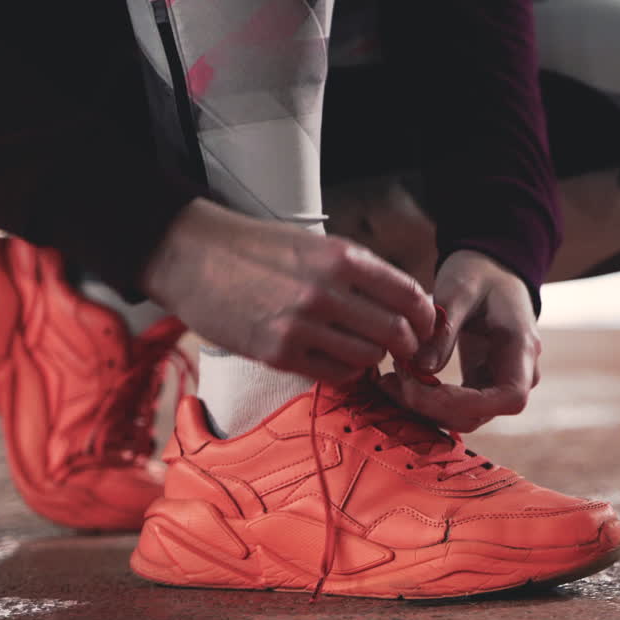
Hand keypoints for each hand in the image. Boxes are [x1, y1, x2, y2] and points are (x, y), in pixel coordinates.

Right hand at [141, 198, 434, 383]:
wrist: (193, 256)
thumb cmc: (258, 249)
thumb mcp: (316, 244)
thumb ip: (360, 272)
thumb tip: (406, 302)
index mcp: (340, 257)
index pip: (408, 295)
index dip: (426, 315)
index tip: (425, 324)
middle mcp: (325, 292)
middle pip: (395, 332)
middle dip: (407, 344)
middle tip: (403, 347)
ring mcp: (300, 325)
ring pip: (368, 357)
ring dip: (373, 357)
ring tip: (363, 348)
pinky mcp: (278, 353)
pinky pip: (335, 374)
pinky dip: (346, 370)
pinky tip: (337, 358)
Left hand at [378, 250, 540, 431]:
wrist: (492, 271)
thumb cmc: (480, 273)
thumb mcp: (460, 290)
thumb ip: (445, 328)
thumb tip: (420, 367)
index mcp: (521, 348)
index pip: (509, 397)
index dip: (465, 404)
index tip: (420, 388)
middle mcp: (517, 374)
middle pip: (480, 414)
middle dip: (432, 407)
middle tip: (393, 382)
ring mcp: (499, 383)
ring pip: (464, 417)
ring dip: (425, 408)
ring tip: (391, 381)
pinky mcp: (480, 385)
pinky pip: (455, 406)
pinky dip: (427, 401)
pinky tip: (401, 382)